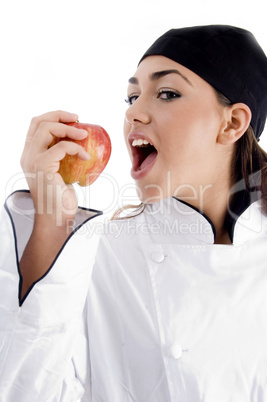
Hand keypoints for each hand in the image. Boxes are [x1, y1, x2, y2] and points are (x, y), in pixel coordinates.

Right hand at [21, 110, 89, 227]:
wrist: (56, 218)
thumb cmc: (60, 199)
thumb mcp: (60, 173)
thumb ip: (61, 158)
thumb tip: (80, 144)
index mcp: (30, 155)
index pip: (35, 126)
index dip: (53, 116)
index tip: (72, 118)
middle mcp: (27, 155)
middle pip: (39, 122)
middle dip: (60, 115)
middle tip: (78, 119)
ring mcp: (33, 160)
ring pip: (47, 128)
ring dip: (69, 128)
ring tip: (85, 134)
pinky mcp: (42, 166)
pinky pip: (62, 147)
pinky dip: (77, 148)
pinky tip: (86, 156)